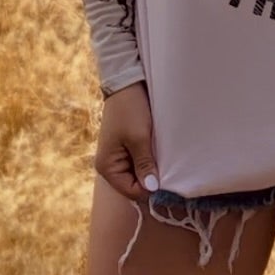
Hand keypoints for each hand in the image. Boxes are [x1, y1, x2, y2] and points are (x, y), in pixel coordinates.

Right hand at [95, 82, 157, 201]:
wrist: (126, 83)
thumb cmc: (130, 110)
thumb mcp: (139, 138)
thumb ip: (144, 165)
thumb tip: (151, 189)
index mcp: (107, 167)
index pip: (131, 191)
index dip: (149, 189)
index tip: (167, 180)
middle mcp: (109, 165)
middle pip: (134, 185)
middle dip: (150, 179)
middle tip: (167, 168)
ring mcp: (118, 157)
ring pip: (138, 174)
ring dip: (151, 168)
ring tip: (163, 158)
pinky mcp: (126, 148)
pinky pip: (138, 163)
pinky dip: (149, 160)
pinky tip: (158, 152)